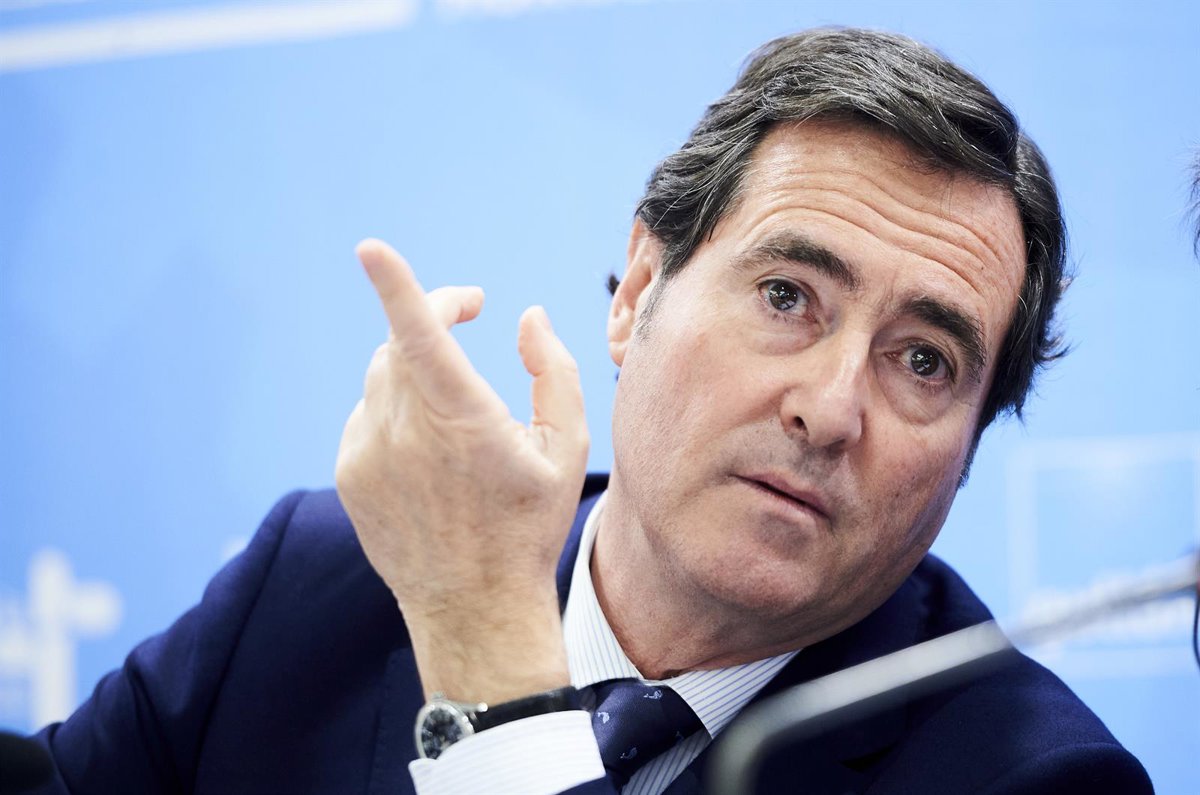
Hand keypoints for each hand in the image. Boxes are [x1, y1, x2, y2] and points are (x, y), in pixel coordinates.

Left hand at [335, 239, 588, 702]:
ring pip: (381, 375)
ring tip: (454, 402)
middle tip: (466, 311)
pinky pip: (366, 414)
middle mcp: (404, 433)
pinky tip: (427, 448)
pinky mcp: (349, 474)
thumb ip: (554, 371)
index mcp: (462, 419)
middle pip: (400, 343)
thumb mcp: (567, 448)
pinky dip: (394, 408)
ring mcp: (368, 455)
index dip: (397, 287)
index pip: (420, 336)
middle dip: (432, 317)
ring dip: (414, 365)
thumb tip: (527, 316)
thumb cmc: (529, 524)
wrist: (474, 606)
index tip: (370, 249)